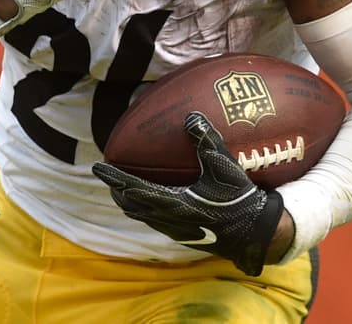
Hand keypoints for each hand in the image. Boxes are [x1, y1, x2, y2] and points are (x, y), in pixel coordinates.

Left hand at [92, 111, 284, 276]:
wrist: (254, 233)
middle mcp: (169, 219)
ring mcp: (175, 230)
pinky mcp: (184, 236)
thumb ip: (206, 140)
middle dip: (117, 190)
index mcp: (173, 203)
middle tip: (107, 177)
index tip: (98, 167)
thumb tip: (191, 116)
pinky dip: (145, 209)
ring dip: (129, 202)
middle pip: (131, 205)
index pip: (134, 188)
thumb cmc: (238, 199)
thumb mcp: (224, 166)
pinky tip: (153, 202)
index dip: (114, 177)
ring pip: (142, 216)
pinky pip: (155, 222)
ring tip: (123, 189)